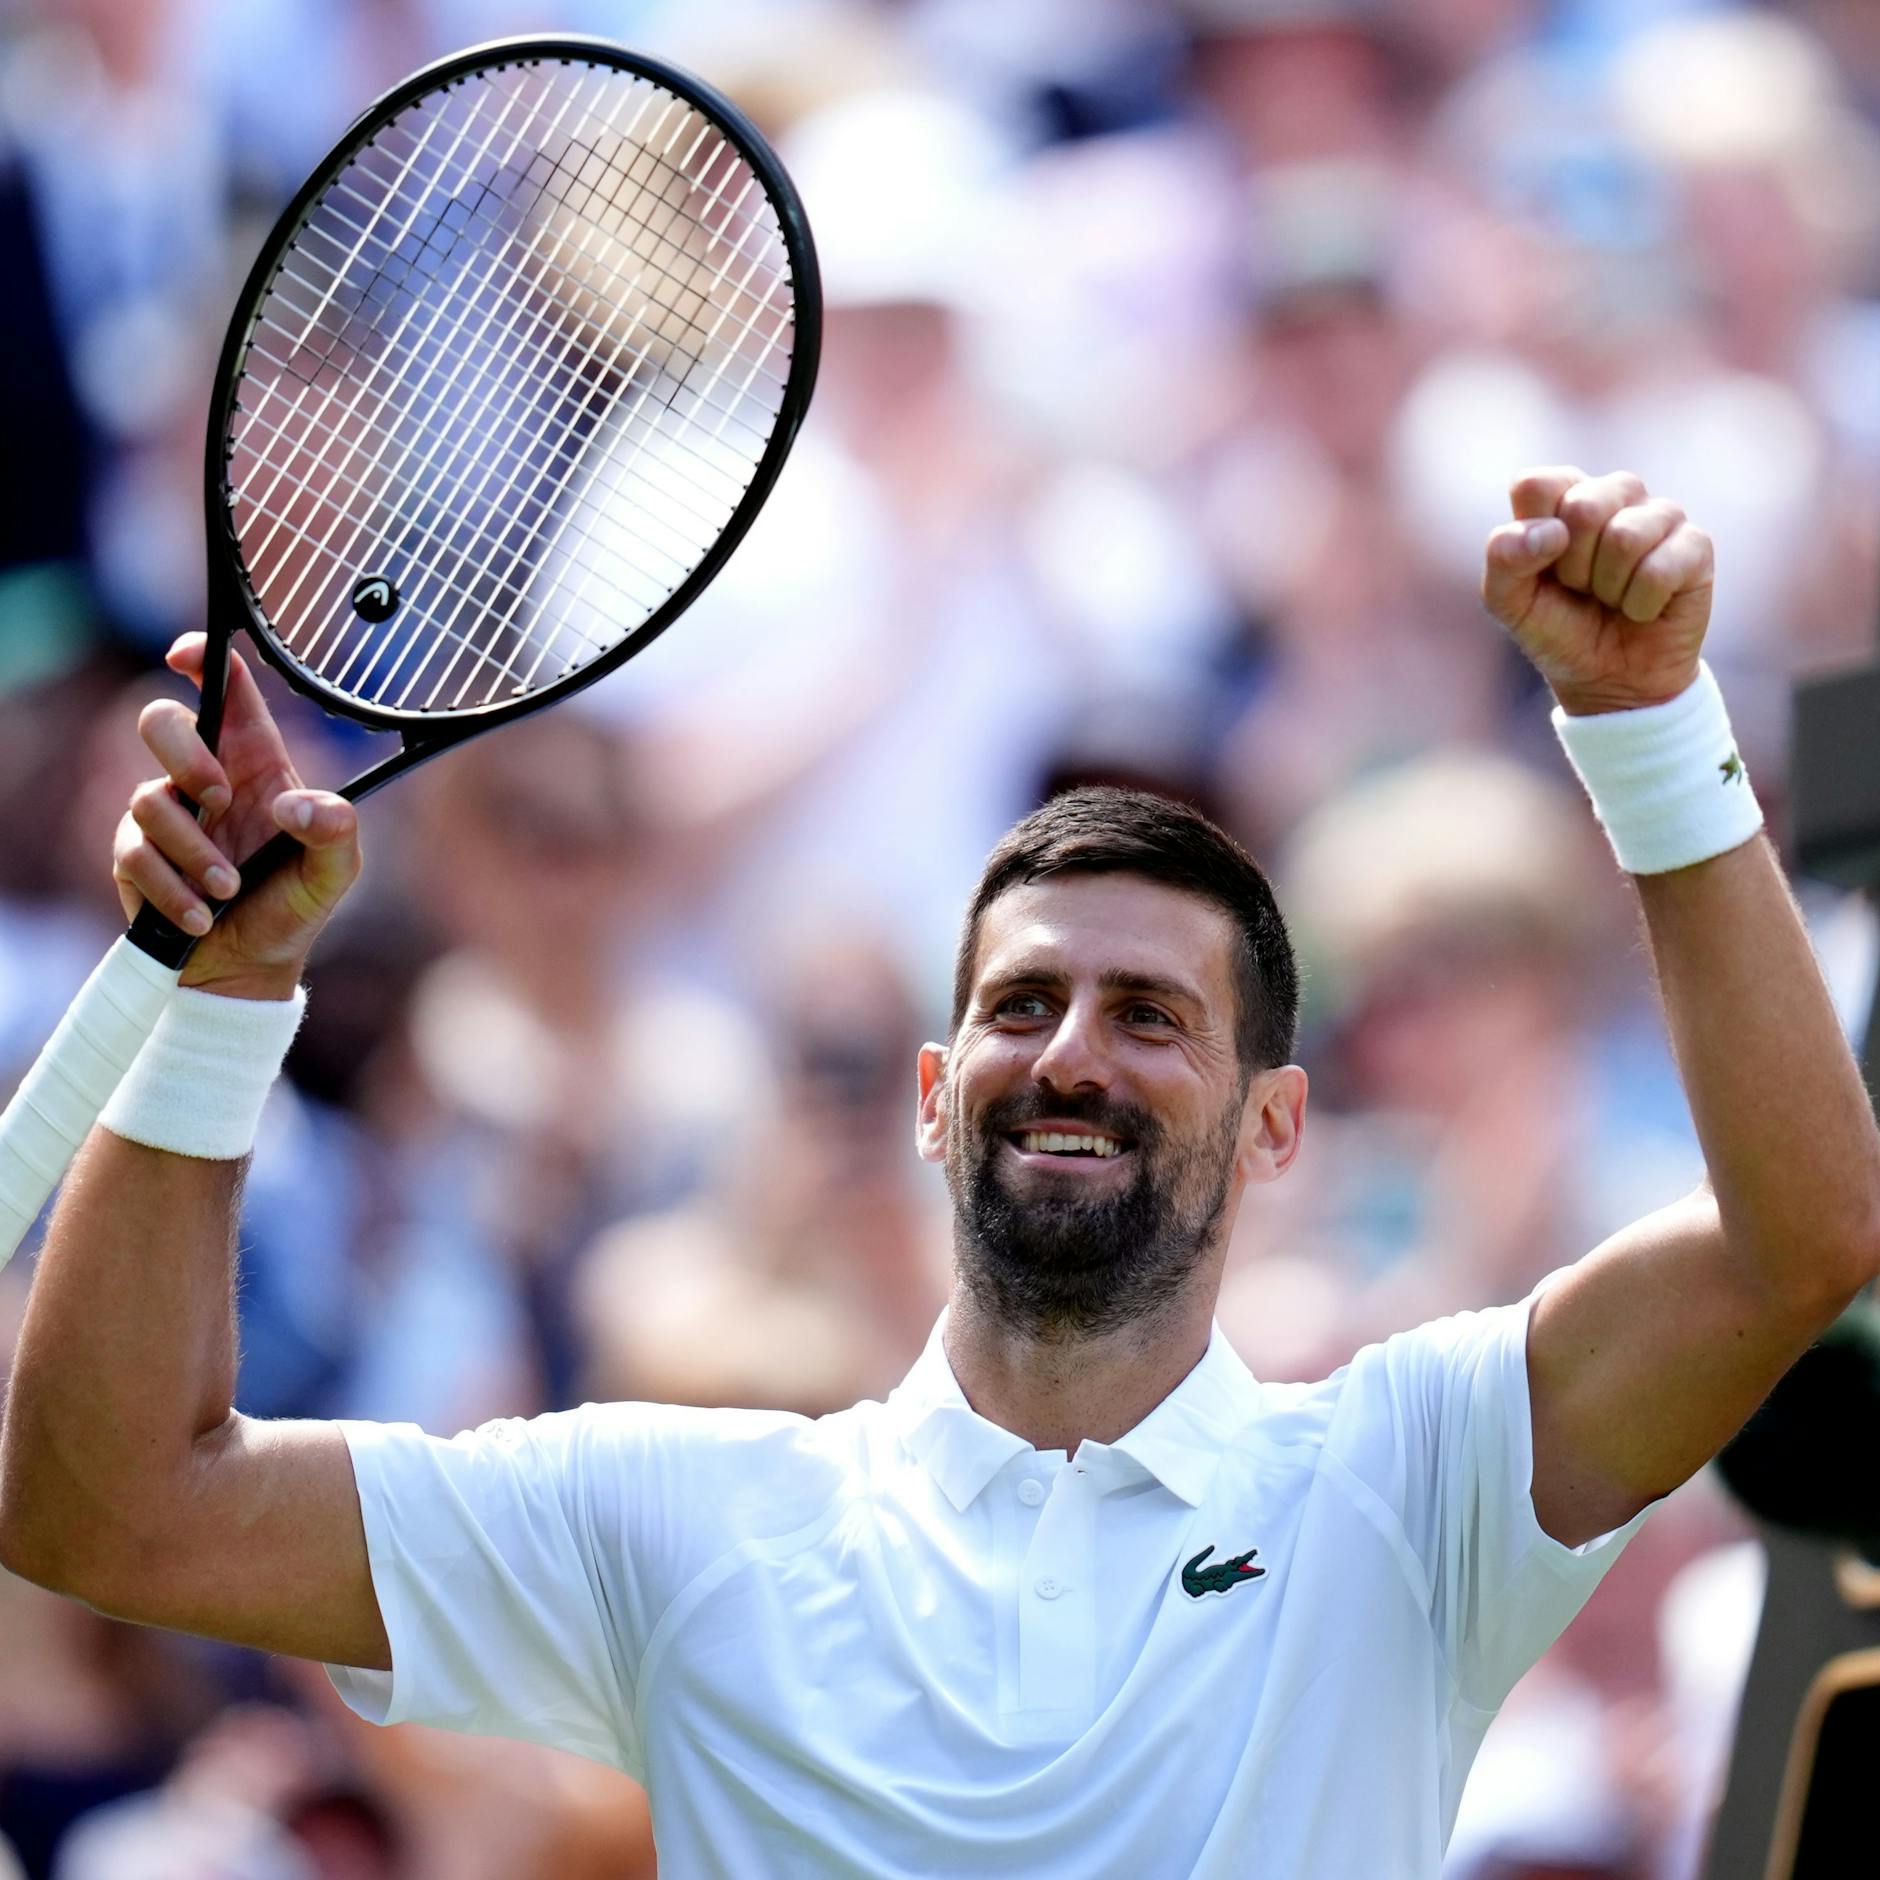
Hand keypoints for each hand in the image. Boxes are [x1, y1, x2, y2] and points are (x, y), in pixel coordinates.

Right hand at [112, 635, 360, 998]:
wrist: (251, 967)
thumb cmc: (296, 904)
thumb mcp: (336, 871)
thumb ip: (335, 829)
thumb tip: (293, 805)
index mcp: (255, 761)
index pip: (225, 689)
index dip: (203, 658)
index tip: (184, 655)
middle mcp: (204, 778)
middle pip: (161, 722)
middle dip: (185, 756)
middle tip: (218, 800)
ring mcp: (164, 814)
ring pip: (148, 799)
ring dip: (192, 851)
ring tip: (227, 891)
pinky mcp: (135, 855)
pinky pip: (135, 855)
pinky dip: (172, 890)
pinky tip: (203, 917)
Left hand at [1481, 467, 1713, 715]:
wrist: (1608, 680)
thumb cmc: (1557, 629)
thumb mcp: (1508, 602)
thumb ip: (1504, 558)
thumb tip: (1551, 532)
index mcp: (1561, 496)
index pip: (1536, 485)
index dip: (1532, 537)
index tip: (1542, 568)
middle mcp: (1612, 494)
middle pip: (1583, 507)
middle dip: (1572, 567)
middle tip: (1580, 588)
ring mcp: (1658, 515)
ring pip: (1626, 536)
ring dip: (1608, 587)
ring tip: (1610, 598)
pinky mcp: (1695, 545)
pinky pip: (1661, 568)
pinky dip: (1640, 604)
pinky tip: (1642, 608)